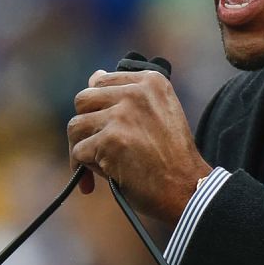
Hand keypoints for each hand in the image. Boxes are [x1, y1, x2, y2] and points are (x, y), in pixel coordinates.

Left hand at [67, 69, 211, 224]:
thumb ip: (127, 94)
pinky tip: (101, 178)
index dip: (97, 108)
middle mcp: (136, 93)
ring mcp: (122, 116)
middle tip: (95, 147)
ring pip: (76, 126)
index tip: (104, 126)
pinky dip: (84, 169)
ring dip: (82, 148)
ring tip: (99, 165)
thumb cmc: (172, 157)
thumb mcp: (161, 112)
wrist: (187, 188)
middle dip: (85, 126)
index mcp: (151, 82)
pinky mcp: (110, 140)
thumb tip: (93, 76)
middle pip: (84, 100)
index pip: (102, 81)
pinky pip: (78, 151)